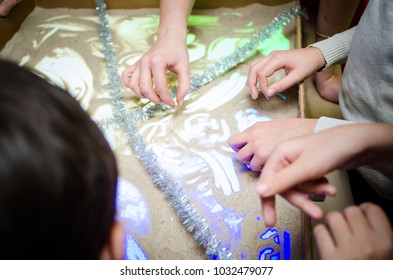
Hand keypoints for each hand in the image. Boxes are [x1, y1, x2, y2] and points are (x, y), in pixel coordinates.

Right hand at [122, 30, 189, 107]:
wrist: (170, 37)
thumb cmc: (177, 51)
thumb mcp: (185, 67)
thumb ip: (184, 85)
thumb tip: (179, 102)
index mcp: (157, 62)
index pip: (160, 87)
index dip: (167, 99)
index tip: (173, 104)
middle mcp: (144, 62)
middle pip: (145, 89)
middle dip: (155, 99)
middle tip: (164, 101)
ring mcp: (138, 63)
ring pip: (133, 86)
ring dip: (143, 95)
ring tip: (154, 96)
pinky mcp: (135, 64)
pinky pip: (126, 78)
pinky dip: (131, 86)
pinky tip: (141, 88)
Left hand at [228, 118, 316, 170]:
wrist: (313, 133)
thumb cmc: (299, 131)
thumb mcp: (275, 126)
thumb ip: (262, 134)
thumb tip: (253, 141)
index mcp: (255, 128)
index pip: (234, 140)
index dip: (239, 148)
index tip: (246, 152)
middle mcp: (254, 137)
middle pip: (238, 154)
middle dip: (246, 158)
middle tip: (257, 160)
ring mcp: (258, 148)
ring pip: (246, 163)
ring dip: (255, 165)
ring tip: (269, 164)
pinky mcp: (264, 158)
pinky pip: (256, 169)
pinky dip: (263, 170)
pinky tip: (275, 166)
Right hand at [247, 47, 324, 98]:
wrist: (314, 55)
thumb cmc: (307, 65)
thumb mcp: (297, 77)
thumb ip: (282, 85)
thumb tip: (268, 93)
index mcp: (278, 59)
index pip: (262, 74)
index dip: (263, 86)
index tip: (268, 95)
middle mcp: (272, 55)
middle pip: (254, 69)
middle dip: (252, 83)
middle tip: (254, 96)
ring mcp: (271, 55)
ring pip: (254, 66)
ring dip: (251, 78)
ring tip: (253, 91)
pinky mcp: (272, 57)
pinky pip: (258, 64)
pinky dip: (255, 74)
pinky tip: (255, 82)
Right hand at [256, 123, 392, 225]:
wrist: (357, 142)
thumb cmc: (331, 150)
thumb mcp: (305, 168)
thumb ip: (281, 181)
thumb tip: (259, 191)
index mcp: (279, 154)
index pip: (266, 182)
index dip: (267, 202)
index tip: (270, 222)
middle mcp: (285, 158)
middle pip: (284, 187)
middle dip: (301, 199)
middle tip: (316, 213)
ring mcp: (296, 163)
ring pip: (297, 187)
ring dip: (312, 192)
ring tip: (330, 191)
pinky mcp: (307, 168)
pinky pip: (306, 184)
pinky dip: (317, 188)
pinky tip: (329, 186)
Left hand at [314, 203, 392, 258]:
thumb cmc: (371, 273)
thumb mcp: (386, 254)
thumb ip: (378, 234)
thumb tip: (365, 213)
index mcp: (386, 242)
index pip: (372, 209)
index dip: (363, 210)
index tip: (359, 215)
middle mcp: (368, 244)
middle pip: (350, 210)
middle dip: (346, 217)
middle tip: (345, 227)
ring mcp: (348, 251)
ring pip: (333, 217)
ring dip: (331, 223)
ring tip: (334, 233)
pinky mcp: (329, 258)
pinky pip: (320, 231)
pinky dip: (320, 235)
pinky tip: (326, 243)